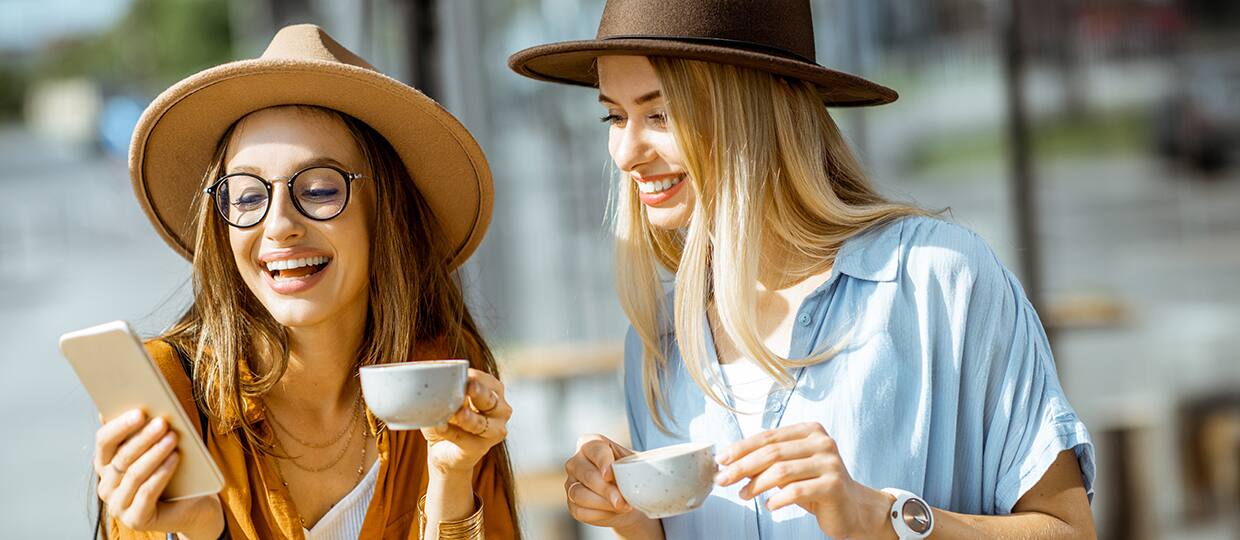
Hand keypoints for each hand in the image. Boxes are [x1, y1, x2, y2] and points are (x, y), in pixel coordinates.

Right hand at [94, 409, 222, 537]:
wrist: (193, 506)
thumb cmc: (174, 472)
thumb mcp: (159, 448)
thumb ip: (146, 430)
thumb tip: (142, 402)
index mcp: (105, 464)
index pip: (104, 441)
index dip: (120, 425)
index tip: (140, 411)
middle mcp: (106, 485)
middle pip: (121, 457)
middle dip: (143, 438)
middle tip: (162, 422)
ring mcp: (118, 505)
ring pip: (134, 473)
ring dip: (154, 453)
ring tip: (173, 437)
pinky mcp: (135, 519)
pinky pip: (147, 492)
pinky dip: (161, 473)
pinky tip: (175, 458)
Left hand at [422, 369, 511, 474]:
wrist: (444, 448)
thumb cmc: (448, 415)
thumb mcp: (445, 397)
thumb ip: (444, 388)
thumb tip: (434, 378)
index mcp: (494, 390)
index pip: (484, 380)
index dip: (472, 377)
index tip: (461, 375)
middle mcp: (500, 409)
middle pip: (489, 399)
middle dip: (479, 392)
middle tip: (469, 386)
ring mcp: (494, 430)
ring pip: (481, 423)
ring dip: (468, 418)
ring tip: (458, 413)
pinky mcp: (480, 448)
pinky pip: (465, 439)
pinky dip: (451, 432)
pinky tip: (441, 427)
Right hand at [563, 434, 655, 534]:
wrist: (626, 497)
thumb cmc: (630, 474)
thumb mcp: (635, 465)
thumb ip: (636, 465)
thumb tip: (644, 470)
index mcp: (591, 444)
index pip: (595, 449)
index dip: (603, 462)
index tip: (610, 475)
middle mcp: (576, 461)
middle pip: (587, 474)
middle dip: (606, 489)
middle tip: (622, 501)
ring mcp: (570, 483)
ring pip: (580, 494)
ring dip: (602, 503)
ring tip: (622, 507)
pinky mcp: (571, 503)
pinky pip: (579, 511)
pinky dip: (598, 514)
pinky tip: (612, 512)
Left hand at [715, 422, 892, 539]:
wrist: (852, 508)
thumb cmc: (816, 486)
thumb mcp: (792, 468)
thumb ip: (768, 460)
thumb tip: (730, 462)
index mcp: (810, 431)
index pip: (768, 436)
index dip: (741, 448)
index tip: (721, 460)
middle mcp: (822, 442)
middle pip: (772, 452)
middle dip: (742, 467)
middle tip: (724, 479)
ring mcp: (830, 463)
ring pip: (781, 471)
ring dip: (756, 485)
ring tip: (743, 494)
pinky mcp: (834, 485)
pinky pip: (796, 491)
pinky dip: (777, 499)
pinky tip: (769, 505)